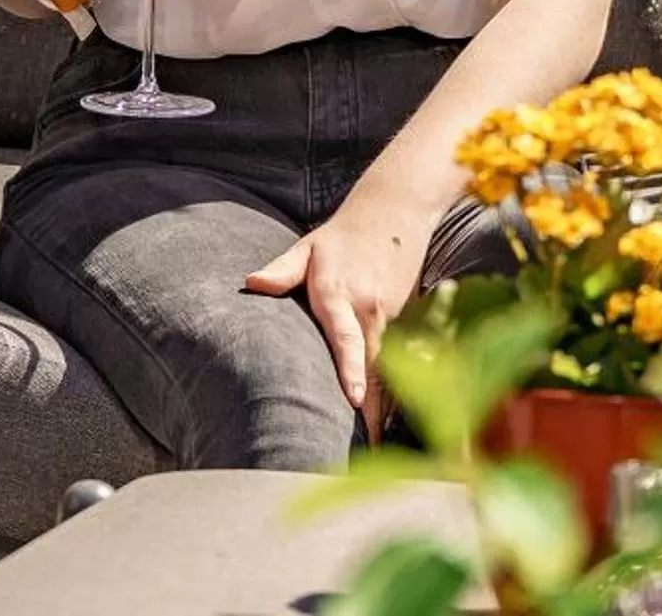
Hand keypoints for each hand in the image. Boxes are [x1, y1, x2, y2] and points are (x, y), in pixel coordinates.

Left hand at [241, 199, 434, 439]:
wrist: (395, 210)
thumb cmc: (343, 236)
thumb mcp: (307, 247)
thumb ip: (282, 271)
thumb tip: (251, 281)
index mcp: (341, 294)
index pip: (346, 337)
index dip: (352, 370)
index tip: (355, 400)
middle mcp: (372, 309)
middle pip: (376, 366)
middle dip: (372, 409)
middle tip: (365, 451)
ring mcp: (395, 316)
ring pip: (393, 369)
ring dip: (387, 407)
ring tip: (377, 448)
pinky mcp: (410, 321)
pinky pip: (403, 362)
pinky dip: (399, 391)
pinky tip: (391, 421)